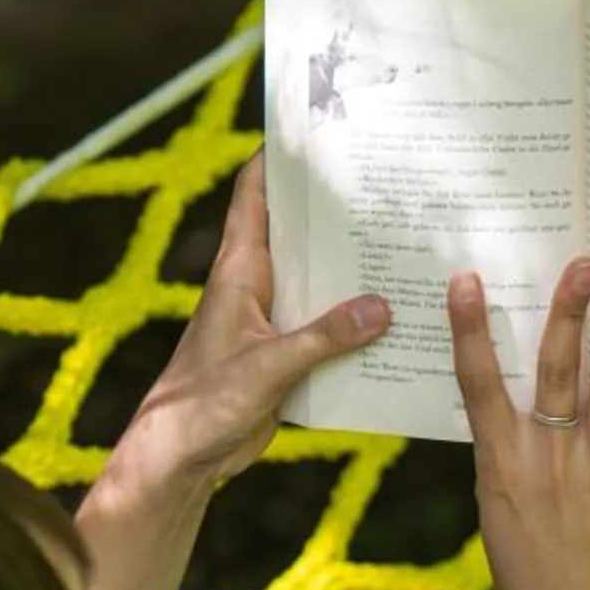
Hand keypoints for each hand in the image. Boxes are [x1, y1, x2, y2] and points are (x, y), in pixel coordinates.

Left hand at [124, 152, 389, 489]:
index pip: (254, 197)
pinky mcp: (284, 358)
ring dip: (354, 274)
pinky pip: (327, 332)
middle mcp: (256, 288)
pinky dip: (356, 326)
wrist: (182, 457)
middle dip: (337, 214)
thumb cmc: (203, 402)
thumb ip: (324, 337)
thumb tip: (382, 307)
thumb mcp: (267, 365)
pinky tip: (396, 323)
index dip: (278, 160)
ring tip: (408, 249)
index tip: (315, 131)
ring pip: (319, 285)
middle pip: (298, 235)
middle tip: (388, 188)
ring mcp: (271, 322)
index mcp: (238, 272)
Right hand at [449, 256, 589, 589]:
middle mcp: (545, 457)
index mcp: (502, 458)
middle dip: (567, 316)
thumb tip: (518, 388)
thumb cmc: (528, 559)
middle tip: (584, 266)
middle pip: (553, 374)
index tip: (467, 281)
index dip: (471, 330)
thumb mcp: (498, 499)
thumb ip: (508, 444)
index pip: (478, 382)